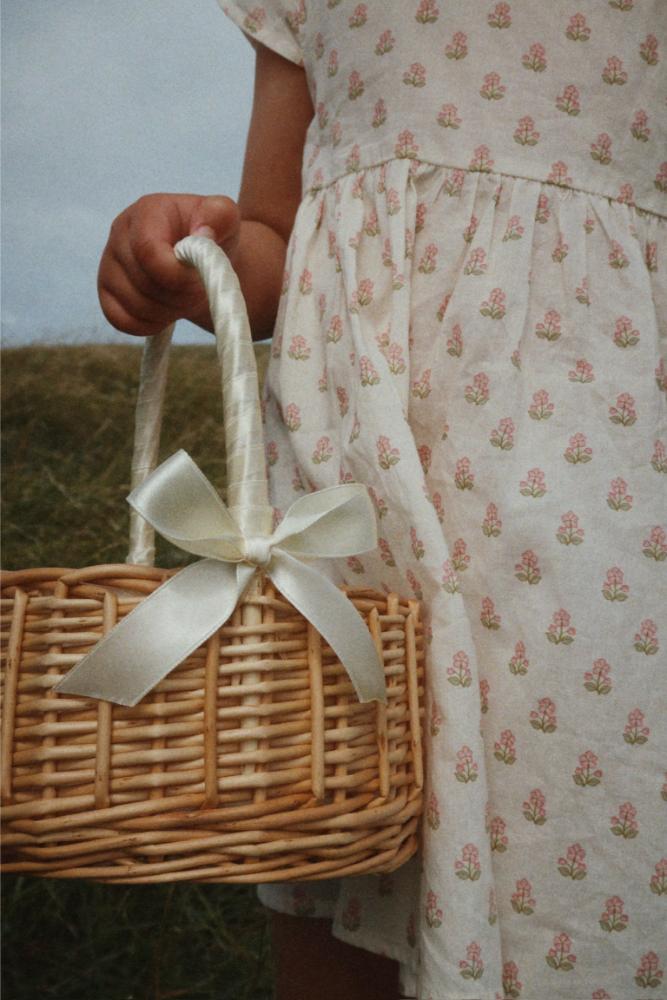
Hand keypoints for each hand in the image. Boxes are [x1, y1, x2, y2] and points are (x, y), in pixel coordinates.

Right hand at [98, 193, 240, 335]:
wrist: (199, 258)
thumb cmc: (213, 236)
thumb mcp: (226, 218)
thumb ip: (221, 216)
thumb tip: (203, 234)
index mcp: (146, 212)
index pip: (148, 250)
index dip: (175, 275)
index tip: (199, 279)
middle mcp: (119, 234)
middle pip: (144, 282)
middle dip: (180, 295)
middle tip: (200, 289)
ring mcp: (108, 265)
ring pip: (134, 305)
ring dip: (169, 311)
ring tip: (186, 297)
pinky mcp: (106, 294)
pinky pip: (123, 322)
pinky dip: (150, 324)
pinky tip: (168, 311)